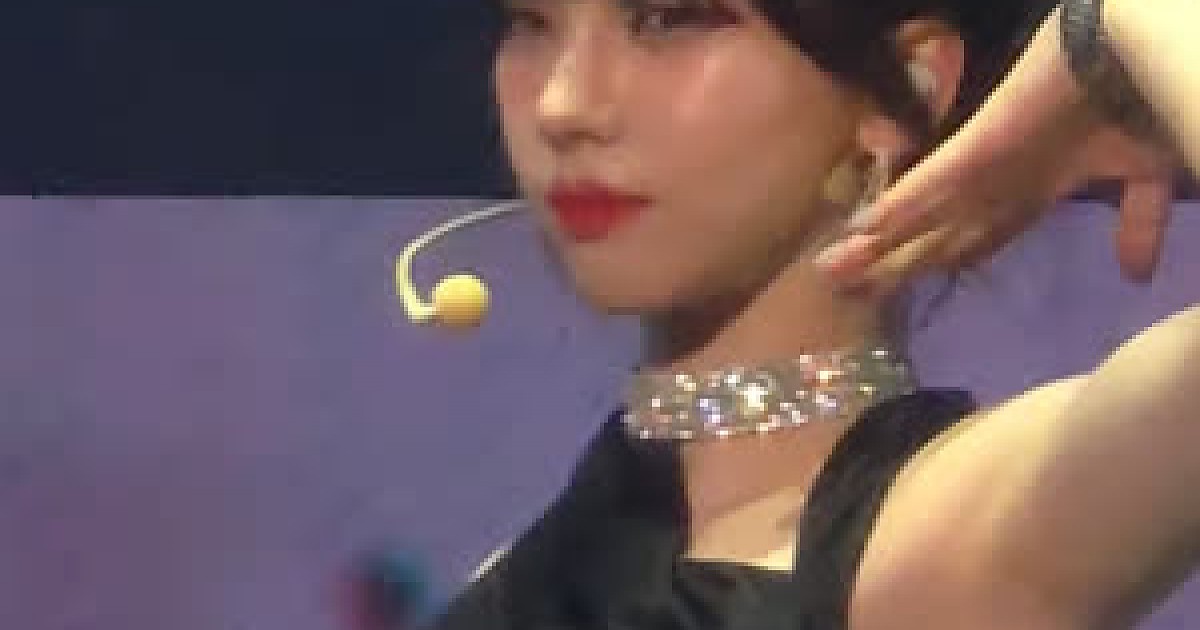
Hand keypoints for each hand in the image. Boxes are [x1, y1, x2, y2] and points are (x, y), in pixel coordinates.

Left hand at [816, 9, 1179, 290]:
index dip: (933, 264)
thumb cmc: (1136, 98)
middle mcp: (997, 183)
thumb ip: (1137, 224)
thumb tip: (1136, 275)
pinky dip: (899, 208)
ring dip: (875, 247)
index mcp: (1028, 190)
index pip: (970, 238)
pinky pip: (933, 182)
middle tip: (841, 290)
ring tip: (831, 273)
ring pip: (918, 216)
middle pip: (931, 234)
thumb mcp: (1143, 174)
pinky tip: (862, 231)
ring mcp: (986, 164)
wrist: (1139, 47)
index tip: (897, 290)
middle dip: (889, 265)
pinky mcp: (981, 143)